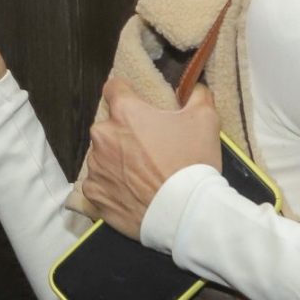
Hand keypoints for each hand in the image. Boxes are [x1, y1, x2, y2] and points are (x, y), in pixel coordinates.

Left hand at [84, 77, 221, 240]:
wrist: (184, 212)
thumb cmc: (192, 162)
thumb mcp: (205, 120)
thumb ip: (197, 95)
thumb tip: (195, 87)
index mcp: (125, 113)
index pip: (114, 88)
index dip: (126, 93)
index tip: (135, 103)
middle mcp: (102, 136)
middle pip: (109, 126)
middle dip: (125, 133)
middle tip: (149, 148)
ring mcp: (95, 167)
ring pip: (102, 156)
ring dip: (116, 161)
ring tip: (141, 175)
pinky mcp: (93, 194)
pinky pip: (99, 184)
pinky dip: (112, 187)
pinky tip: (131, 193)